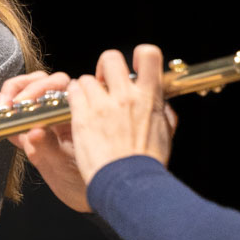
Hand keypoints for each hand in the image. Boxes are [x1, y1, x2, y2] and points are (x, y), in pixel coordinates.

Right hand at [0, 69, 87, 211]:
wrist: (86, 195)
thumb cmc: (86, 179)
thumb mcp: (67, 165)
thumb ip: (49, 148)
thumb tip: (33, 132)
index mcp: (74, 111)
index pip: (56, 85)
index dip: (36, 89)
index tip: (20, 105)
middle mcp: (59, 110)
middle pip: (37, 83)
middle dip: (18, 91)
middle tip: (5, 107)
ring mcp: (43, 119)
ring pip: (22, 95)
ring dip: (3, 96)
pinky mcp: (28, 131)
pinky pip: (11, 115)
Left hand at [66, 45, 177, 184]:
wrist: (128, 184)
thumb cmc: (147, 165)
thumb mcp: (165, 137)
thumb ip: (164, 116)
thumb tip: (164, 106)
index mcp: (150, 98)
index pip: (149, 55)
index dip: (140, 55)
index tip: (134, 65)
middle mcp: (126, 96)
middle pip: (111, 58)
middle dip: (105, 67)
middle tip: (104, 81)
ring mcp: (102, 105)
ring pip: (87, 78)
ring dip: (86, 87)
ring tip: (89, 103)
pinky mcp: (82, 116)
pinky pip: (74, 92)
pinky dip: (73, 96)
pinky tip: (77, 108)